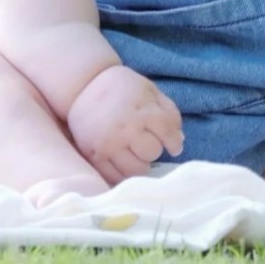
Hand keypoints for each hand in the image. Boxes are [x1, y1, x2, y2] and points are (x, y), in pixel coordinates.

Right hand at [65, 64, 184, 183]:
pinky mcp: (94, 157)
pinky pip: (114, 177)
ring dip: (140, 164)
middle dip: (154, 149)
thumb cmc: (122, 88)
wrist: (84, 86)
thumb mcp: (149, 90)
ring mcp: (109, 145)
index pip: (168, 134)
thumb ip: (169, 112)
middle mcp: (126, 129)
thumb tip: (180, 139)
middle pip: (152, 153)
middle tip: (147, 144)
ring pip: (135, 170)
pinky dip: (123, 174)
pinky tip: (124, 162)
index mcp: (142, 110)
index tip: (174, 146)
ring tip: (136, 155)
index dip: (175, 142)